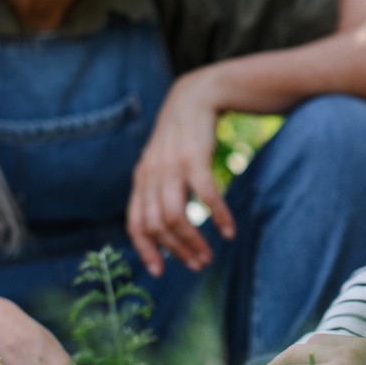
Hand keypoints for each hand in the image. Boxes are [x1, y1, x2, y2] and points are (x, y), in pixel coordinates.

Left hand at [127, 66, 235, 275]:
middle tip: (198, 264)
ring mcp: (171, 165)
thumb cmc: (185, 134)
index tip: (161, 271)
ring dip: (193, 240)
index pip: (136, 223)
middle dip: (176, 250)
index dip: (146, 250)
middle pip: (157, 225)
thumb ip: (160, 188)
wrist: (199, 93)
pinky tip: (229, 230)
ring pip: (176, 215)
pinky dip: (217, 216)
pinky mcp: (195, 157)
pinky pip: (205, 195)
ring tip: (210, 254)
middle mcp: (151, 173)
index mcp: (142, 178)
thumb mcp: (164, 160)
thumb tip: (165, 227)